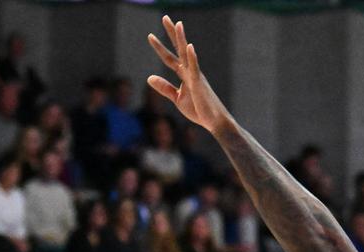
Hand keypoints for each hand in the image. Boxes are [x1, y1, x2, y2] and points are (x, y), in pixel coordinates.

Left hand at [148, 16, 231, 133]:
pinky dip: (192, 58)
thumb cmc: (199, 110)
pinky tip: (189, 46)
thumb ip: (165, 88)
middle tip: (165, 17)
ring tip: (178, 24)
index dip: (160, 47)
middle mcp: (190, 72)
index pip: (169, 58)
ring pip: (187, 55)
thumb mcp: (178, 98)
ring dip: (182, 40)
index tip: (150, 35)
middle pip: (178, 49)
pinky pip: (195, 69)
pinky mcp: (199, 84)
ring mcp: (195, 76)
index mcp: (184, 75)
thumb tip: (149, 77)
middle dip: (172, 34)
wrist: (214, 122)